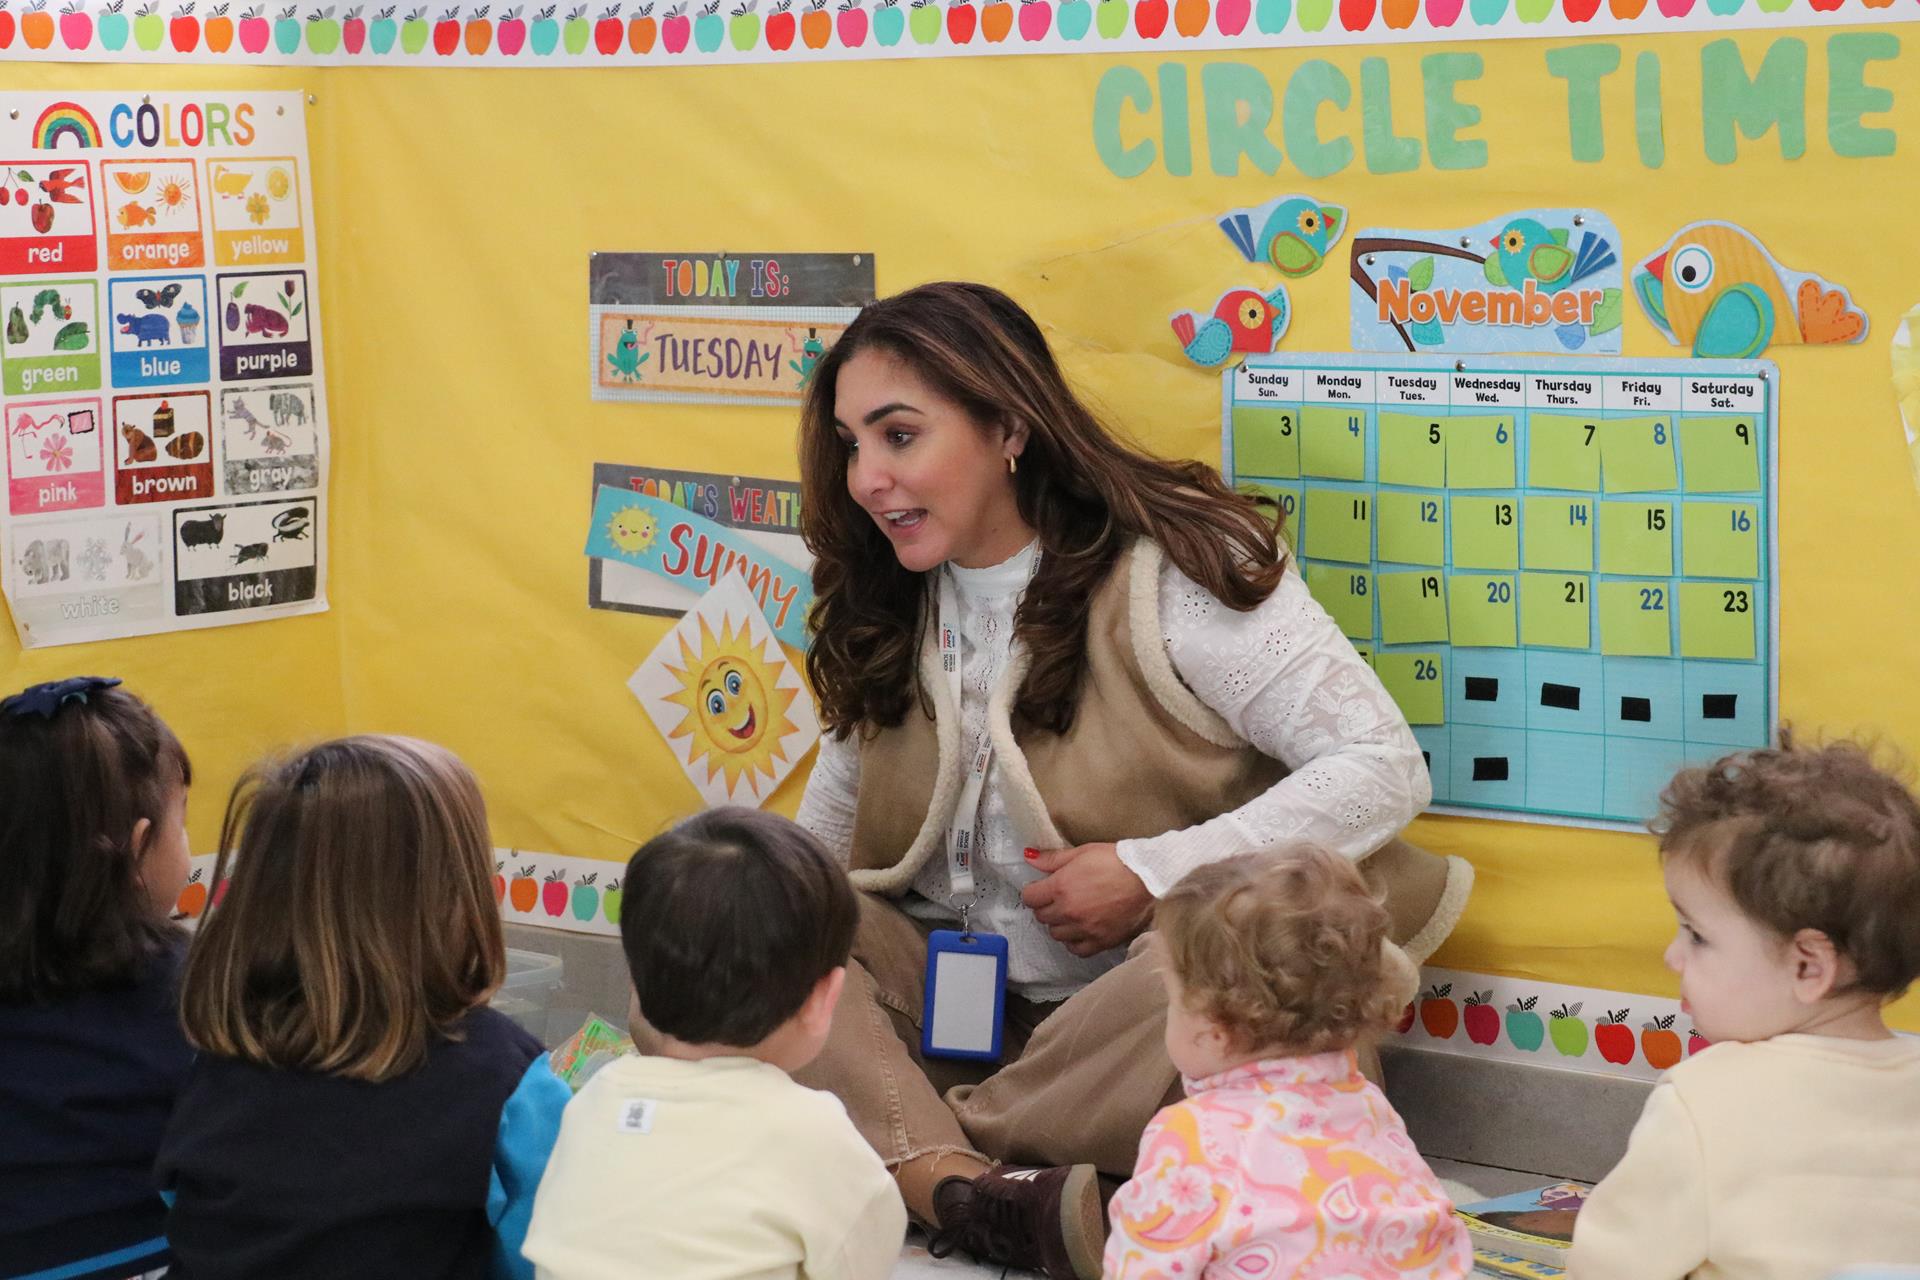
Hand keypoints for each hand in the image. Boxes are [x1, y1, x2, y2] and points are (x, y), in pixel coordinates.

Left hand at [1019, 842, 1153, 957]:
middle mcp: (1069, 911)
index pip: (1030, 898)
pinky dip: (1075, 941)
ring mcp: (1085, 929)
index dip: (1034, 892)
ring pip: (1056, 934)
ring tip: (1071, 913)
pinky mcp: (1101, 941)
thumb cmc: (1116, 860)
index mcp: (1061, 887)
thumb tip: (1029, 857)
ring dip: (1059, 924)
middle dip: (1046, 906)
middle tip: (1058, 898)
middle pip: (1042, 917)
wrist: (1148, 877)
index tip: (1041, 888)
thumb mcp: (1082, 852)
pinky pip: (1077, 949)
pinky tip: (1081, 930)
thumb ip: (1053, 859)